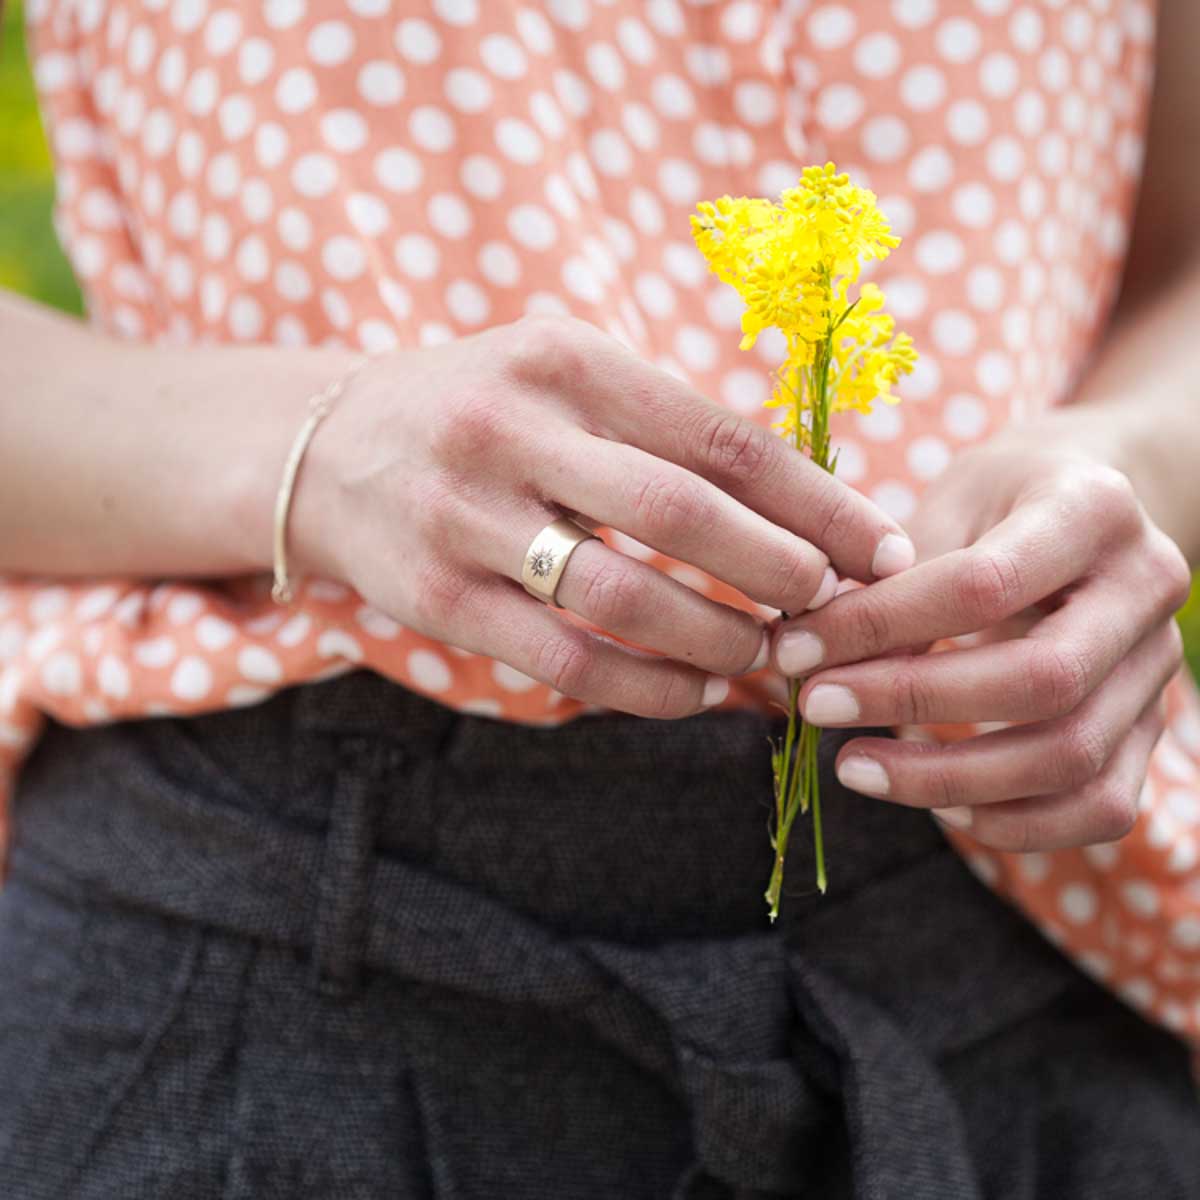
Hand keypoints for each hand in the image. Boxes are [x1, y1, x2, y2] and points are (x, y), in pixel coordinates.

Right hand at [293, 316, 913, 718]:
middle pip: (682, 513)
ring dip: (717, 640)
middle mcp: (512, 429)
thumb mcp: (566, 375)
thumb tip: (802, 508)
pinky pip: (565, 662)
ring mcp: (466, 518)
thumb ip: (665, 427)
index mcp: (567, 361)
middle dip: (781, 570)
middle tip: (833, 606)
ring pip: (623, 599)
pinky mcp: (436, 600)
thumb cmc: (483, 410)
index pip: (721, 438)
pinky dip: (648, 689)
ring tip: (766, 655)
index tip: (883, 548)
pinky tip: (694, 692)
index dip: (818, 501)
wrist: (328, 449)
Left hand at [770, 433, 1191, 850]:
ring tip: (855, 767)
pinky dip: (1014, 822)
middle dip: (911, 703)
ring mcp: (1160, 666)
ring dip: (948, 780)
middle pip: (1042, 681)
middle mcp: (1146, 590)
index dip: (879, 626)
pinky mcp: (1153, 727)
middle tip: (817, 707)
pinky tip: (938, 804)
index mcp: (1093, 510)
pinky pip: (1100, 806)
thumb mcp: (947, 500)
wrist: (1093, 509)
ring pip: (1071, 757)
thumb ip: (891, 573)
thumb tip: (819, 656)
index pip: (983, 585)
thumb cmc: (1002, 498)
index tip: (795, 651)